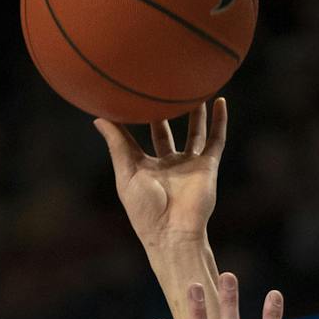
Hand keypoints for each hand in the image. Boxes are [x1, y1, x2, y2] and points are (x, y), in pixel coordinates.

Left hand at [95, 99, 227, 249]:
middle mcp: (169, 164)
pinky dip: (220, 122)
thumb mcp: (125, 173)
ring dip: (195, 112)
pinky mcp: (207, 167)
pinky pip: (216, 141)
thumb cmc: (145, 209)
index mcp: (147, 167)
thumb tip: (98, 117)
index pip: (137, 138)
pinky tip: (220, 101)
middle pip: (166, 132)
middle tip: (159, 86)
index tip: (125, 96)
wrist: (173, 231)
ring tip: (193, 86)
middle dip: (163, 112)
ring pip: (194, 132)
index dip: (132, 120)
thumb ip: (116, 144)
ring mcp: (190, 165)